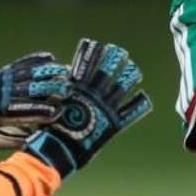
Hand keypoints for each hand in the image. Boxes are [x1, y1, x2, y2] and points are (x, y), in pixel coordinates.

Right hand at [24, 38, 152, 178]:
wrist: (60, 149)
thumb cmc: (52, 128)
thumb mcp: (52, 103)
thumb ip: (61, 90)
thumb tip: (67, 76)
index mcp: (78, 88)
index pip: (88, 65)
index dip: (96, 55)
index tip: (101, 46)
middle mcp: (94, 94)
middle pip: (108, 72)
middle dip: (115, 61)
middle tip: (122, 53)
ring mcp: (106, 108)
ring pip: (122, 87)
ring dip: (129, 77)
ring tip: (134, 70)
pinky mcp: (115, 123)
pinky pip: (131, 111)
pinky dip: (138, 103)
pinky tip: (144, 96)